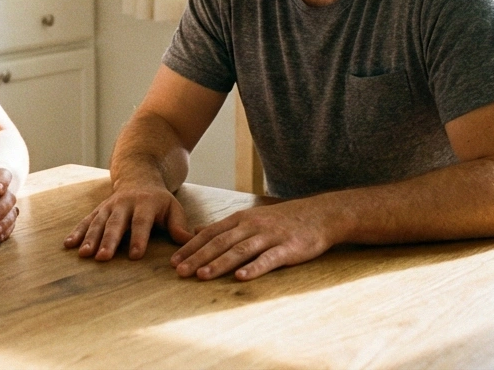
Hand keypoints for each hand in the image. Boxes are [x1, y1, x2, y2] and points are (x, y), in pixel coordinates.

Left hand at [0, 167, 19, 241]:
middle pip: (9, 197)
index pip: (4, 175)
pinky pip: (11, 224)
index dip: (2, 181)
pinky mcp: (8, 216)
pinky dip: (6, 231)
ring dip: (5, 222)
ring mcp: (8, 204)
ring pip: (12, 212)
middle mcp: (6, 190)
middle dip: (2, 208)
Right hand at [64, 182, 193, 260]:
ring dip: (90, 238)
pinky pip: (86, 220)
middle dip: (109, 241)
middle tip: (103, 258)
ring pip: (98, 222)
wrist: (139, 176)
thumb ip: (179, 225)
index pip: (141, 223)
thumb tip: (189, 241)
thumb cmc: (159, 200)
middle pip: (116, 224)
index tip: (135, 256)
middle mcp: (124, 204)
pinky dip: (77, 232)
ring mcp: (109, 206)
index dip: (138, 239)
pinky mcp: (98, 210)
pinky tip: (69, 245)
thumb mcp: (173, 208)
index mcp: (145, 204)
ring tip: (84, 254)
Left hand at [171, 199, 332, 280]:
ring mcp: (270, 236)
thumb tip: (197, 231)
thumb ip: (225, 226)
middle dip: (198, 257)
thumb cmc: (283, 220)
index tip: (173, 261)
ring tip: (202, 275)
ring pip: (239, 250)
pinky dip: (254, 268)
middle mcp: (252, 225)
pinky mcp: (287, 248)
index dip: (190, 247)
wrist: (320, 215)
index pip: (210, 233)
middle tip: (179, 272)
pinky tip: (241, 277)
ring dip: (219, 263)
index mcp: (241, 219)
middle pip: (220, 242)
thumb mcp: (251, 217)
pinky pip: (268, 259)